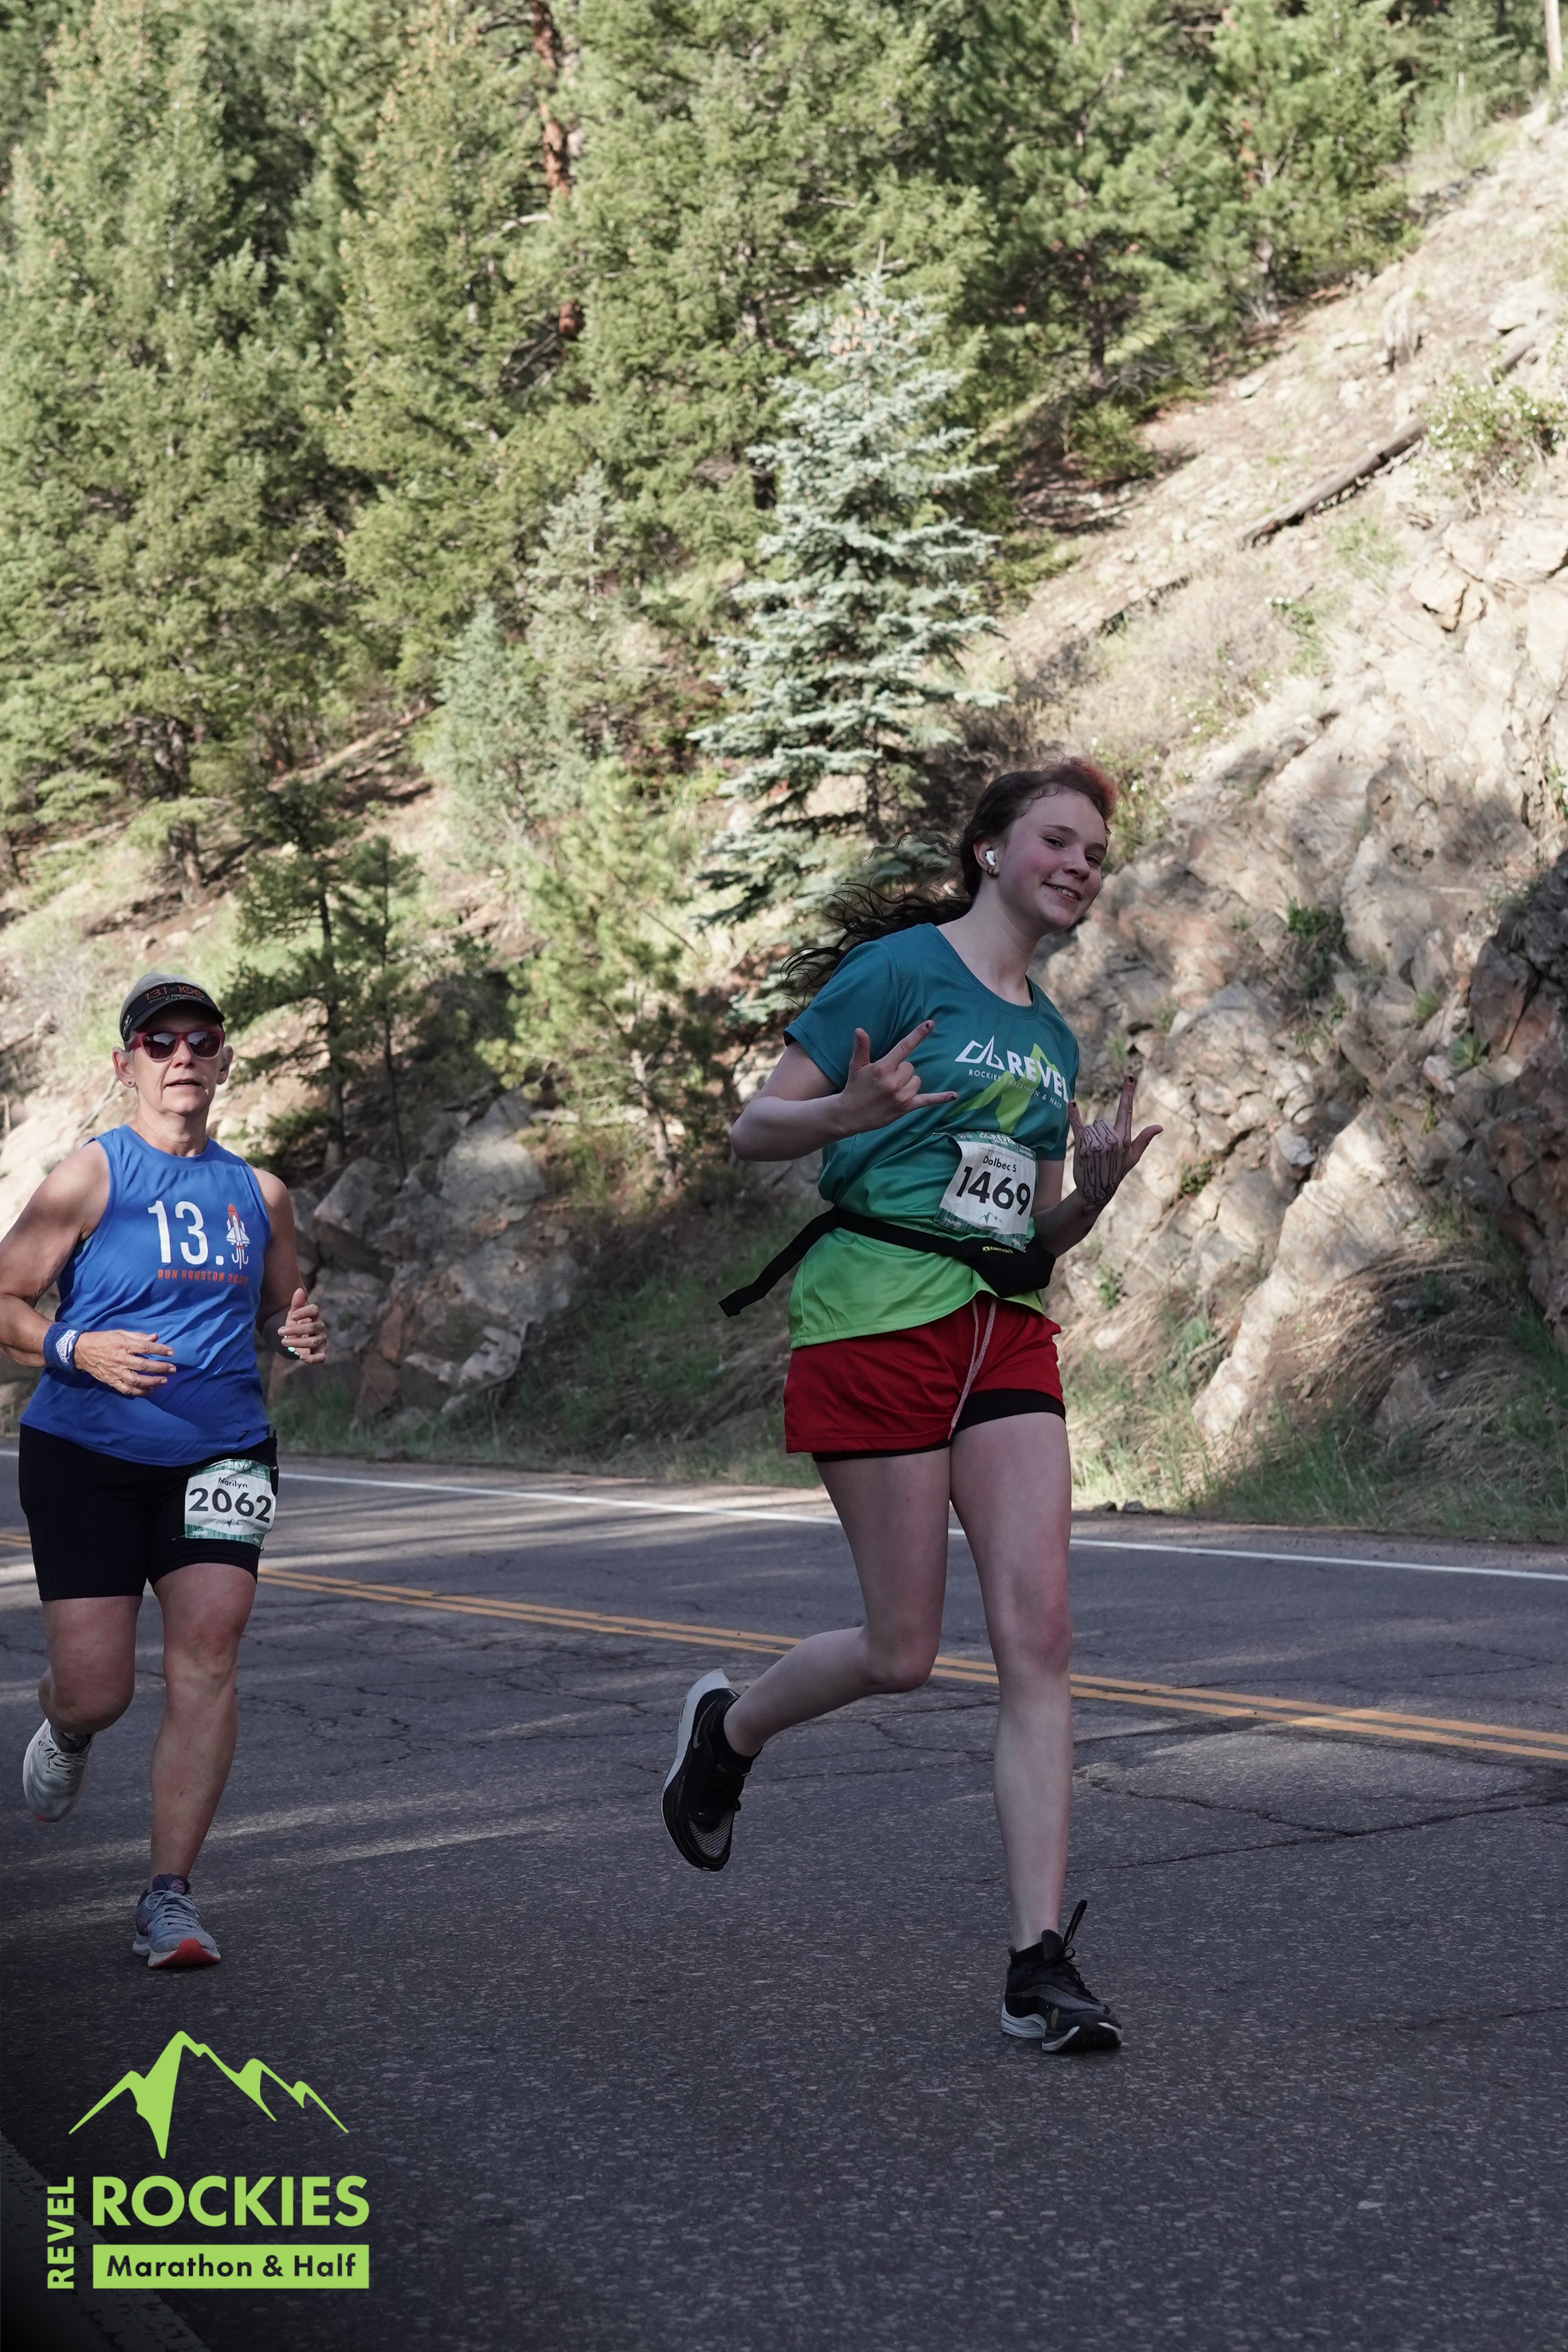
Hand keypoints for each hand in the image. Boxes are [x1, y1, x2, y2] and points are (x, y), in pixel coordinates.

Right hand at [73, 1329, 175, 1395]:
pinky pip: (126, 1389)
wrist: (81, 1351)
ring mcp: (116, 1372)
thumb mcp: (120, 1333)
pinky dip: (139, 1392)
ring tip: (164, 1381)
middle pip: (144, 1366)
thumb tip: (155, 1336)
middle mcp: (121, 1359)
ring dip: (152, 1382)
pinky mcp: (111, 1381)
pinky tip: (149, 1390)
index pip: (145, 1348)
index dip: (160, 1350)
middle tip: (173, 1369)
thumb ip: (138, 1336)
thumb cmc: (104, 1339)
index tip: (171, 1352)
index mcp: (123, 1345)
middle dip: (160, 1368)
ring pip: (137, 1380)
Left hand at [276, 1285, 326, 1363]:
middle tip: (280, 1331)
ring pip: (313, 1341)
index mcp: (314, 1316)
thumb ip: (296, 1304)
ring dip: (297, 1342)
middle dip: (294, 1329)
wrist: (296, 1339)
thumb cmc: (296, 1324)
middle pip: (311, 1327)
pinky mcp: (320, 1352)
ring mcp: (321, 1340)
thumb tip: (299, 1290)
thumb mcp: (294, 1314)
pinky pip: (320, 1357)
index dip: (304, 1312)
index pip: (314, 1310)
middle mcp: (320, 1327)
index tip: (292, 1316)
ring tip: (283, 1341)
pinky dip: (312, 1359)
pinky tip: (301, 1357)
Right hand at [834, 1022, 956, 1137]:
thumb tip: (860, 1030)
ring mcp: (902, 1095)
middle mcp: (894, 1081)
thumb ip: (862, 1048)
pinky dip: (940, 1098)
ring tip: (892, 1089)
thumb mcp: (856, 1066)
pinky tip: (954, 1095)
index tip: (930, 1024)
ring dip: (908, 1082)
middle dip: (901, 1069)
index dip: (918, 1034)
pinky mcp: (906, 1107)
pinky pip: (927, 1100)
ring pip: (917, 1080)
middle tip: (886, 1078)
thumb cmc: (854, 1087)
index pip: (904, 1047)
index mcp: (883, 1068)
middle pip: (911, 1066)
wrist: (850, 1115)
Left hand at [1068, 1074, 1161, 1211]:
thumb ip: (1144, 1139)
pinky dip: (1074, 1114)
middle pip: (1103, 1121)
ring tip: (1093, 1153)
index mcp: (1124, 1139)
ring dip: (1091, 1136)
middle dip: (1101, 1132)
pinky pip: (1078, 1125)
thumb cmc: (1116, 1172)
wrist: (1096, 1189)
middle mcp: (1112, 1139)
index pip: (1127, 1111)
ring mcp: (1097, 1142)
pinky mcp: (1083, 1145)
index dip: (1128, 1092)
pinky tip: (1071, 1103)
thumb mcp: (1133, 1157)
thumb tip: (1159, 1127)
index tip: (1129, 1076)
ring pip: (1092, 1126)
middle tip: (1101, 1151)